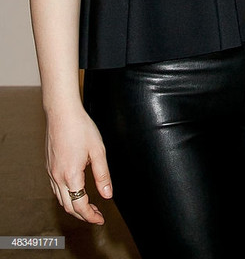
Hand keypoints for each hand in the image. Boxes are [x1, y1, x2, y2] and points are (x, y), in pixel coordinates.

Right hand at [45, 107, 112, 223]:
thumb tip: (108, 195)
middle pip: (68, 206)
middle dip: (83, 215)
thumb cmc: (81, 128)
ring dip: (74, 206)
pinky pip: (56, 189)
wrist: (62, 113)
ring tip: (88, 205)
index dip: (91, 216)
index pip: (80, 205)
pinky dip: (66, 196)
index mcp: (71, 175)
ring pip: (60, 199)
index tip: (100, 219)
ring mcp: (51, 172)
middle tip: (97, 215)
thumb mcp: (98, 151)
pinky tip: (76, 191)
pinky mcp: (49, 166)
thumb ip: (103, 175)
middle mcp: (58, 177)